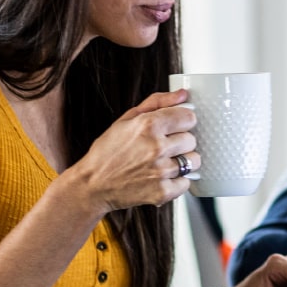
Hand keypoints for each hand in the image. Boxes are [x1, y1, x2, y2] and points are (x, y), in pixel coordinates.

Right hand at [72, 88, 200, 214]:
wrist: (92, 185)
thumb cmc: (108, 151)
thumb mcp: (126, 119)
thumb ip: (157, 102)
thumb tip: (183, 94)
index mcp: (148, 125)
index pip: (189, 118)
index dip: (182, 122)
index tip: (174, 127)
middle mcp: (156, 147)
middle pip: (192, 139)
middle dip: (181, 142)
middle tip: (163, 147)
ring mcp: (160, 171)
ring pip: (193, 161)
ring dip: (183, 161)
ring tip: (164, 163)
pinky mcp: (162, 192)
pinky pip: (186, 183)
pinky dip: (177, 181)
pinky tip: (161, 177)